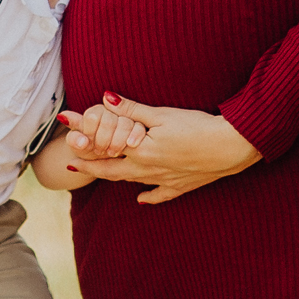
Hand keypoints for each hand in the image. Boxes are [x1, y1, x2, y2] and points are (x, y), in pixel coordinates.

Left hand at [65, 92, 261, 203]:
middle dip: (90, 167)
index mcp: (140, 152)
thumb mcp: (161, 114)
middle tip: (72, 165)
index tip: (68, 140)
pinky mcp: (182, 185)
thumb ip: (130, 109)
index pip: (104, 150)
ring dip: (114, 177)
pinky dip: (148, 197)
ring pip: (131, 181)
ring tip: (99, 173)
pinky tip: (140, 199)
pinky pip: (160, 195)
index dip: (84, 145)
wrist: (231, 147)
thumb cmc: (197, 126)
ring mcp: (164, 180)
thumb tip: (103, 99)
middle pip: (111, 171)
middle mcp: (148, 170)